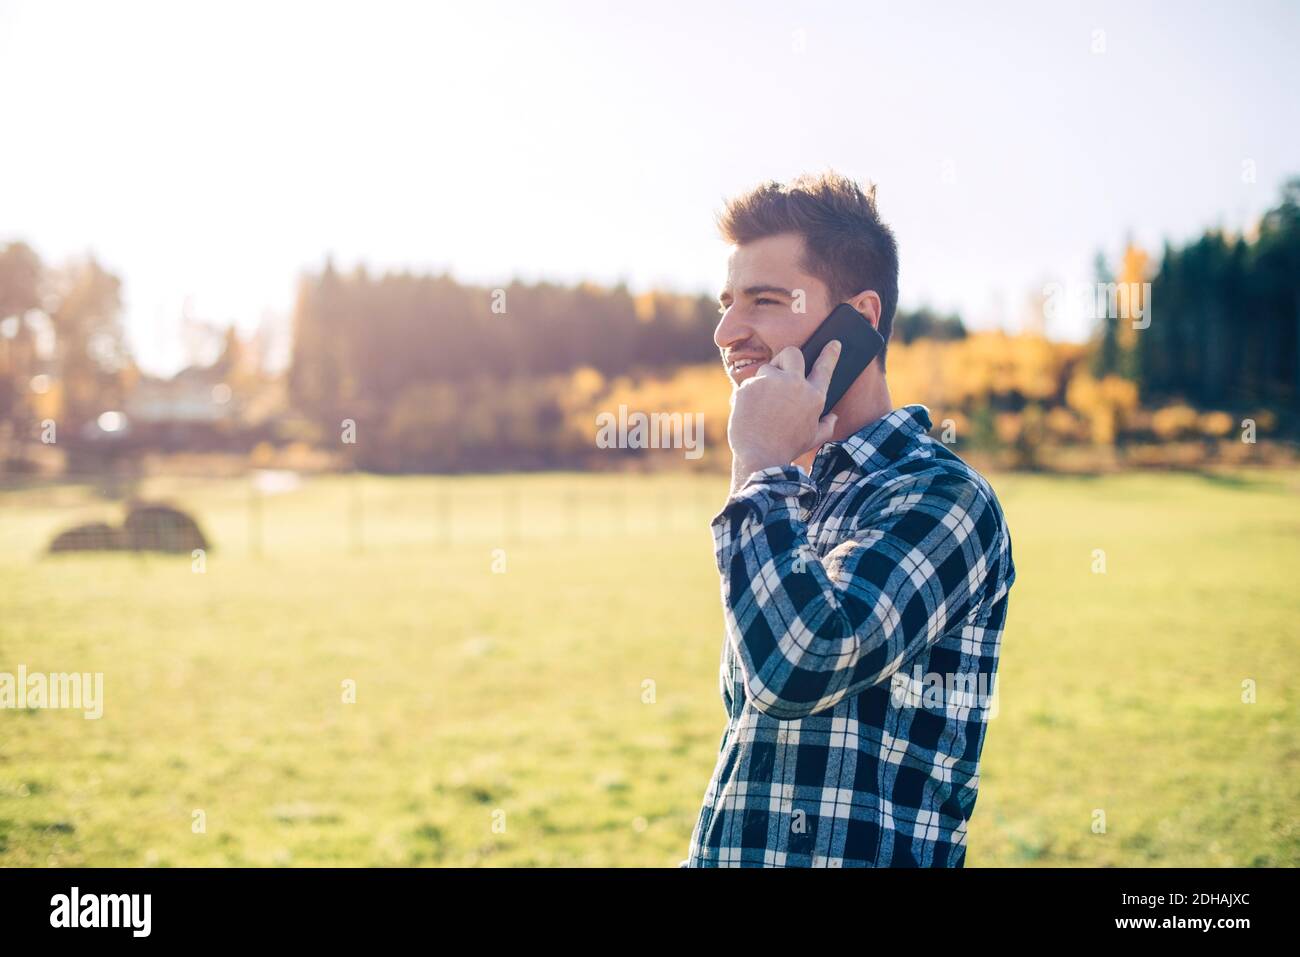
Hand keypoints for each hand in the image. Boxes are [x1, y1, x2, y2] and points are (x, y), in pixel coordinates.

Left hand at [727, 340, 839, 491]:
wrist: (760, 457)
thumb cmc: (787, 448)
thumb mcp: (813, 438)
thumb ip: (826, 425)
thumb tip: (833, 417)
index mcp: (814, 396)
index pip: (824, 368)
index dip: (830, 354)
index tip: (833, 342)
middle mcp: (795, 384)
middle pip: (792, 353)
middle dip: (785, 359)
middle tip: (779, 373)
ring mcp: (770, 383)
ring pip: (765, 370)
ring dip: (763, 383)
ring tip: (762, 407)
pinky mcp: (749, 386)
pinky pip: (748, 384)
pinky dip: (747, 396)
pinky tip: (749, 413)